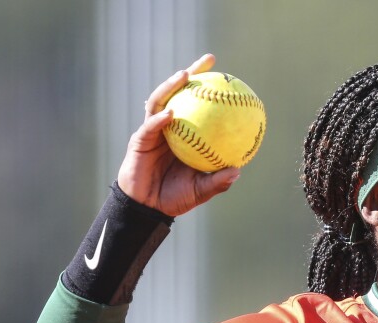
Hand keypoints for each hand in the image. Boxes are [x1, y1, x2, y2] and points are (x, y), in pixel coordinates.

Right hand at [116, 53, 240, 216]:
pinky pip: (150, 127)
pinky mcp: (139, 140)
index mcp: (186, 133)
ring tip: (185, 75)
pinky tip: (170, 113)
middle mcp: (170, 126)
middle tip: (209, 60)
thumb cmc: (175, 198)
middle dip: (192, 73)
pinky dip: (159, 119)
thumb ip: (217, 182)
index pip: (199, 104)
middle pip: (179, 93)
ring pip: (160, 101)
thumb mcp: (201, 191)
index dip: (211, 89)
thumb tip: (237, 170)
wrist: (148, 208)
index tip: (230, 77)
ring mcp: (153, 130)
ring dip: (172, 86)